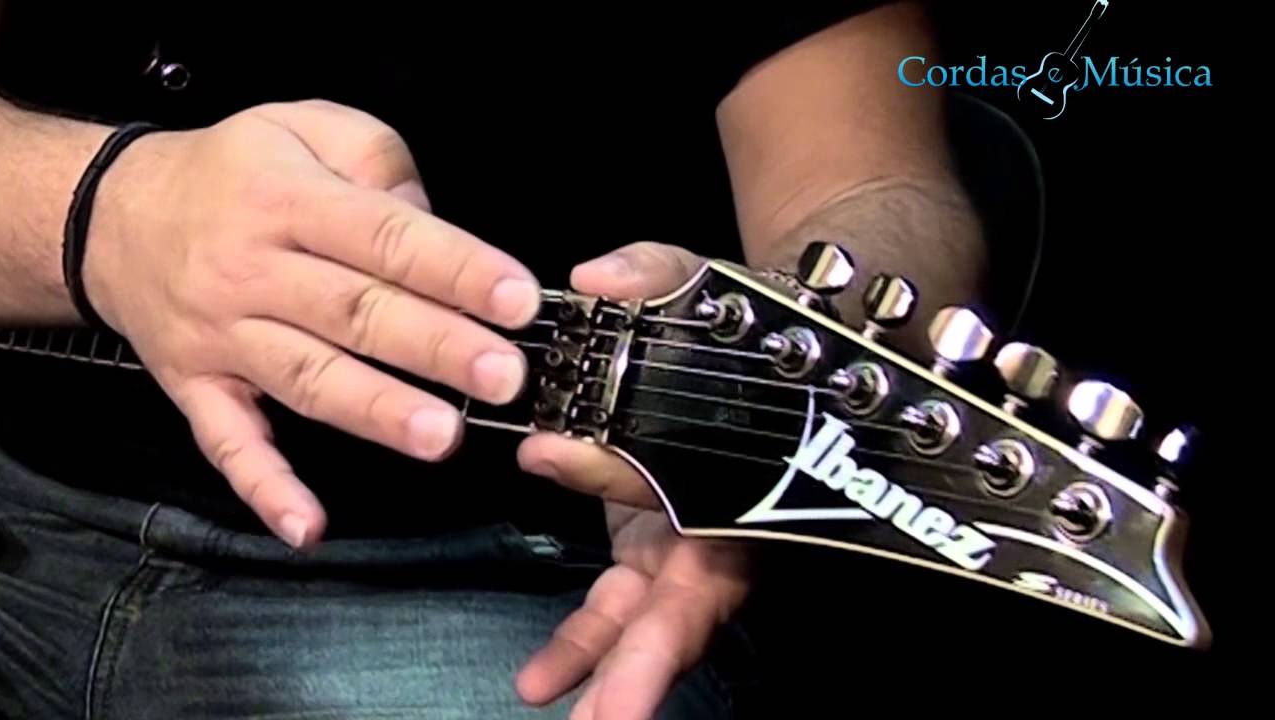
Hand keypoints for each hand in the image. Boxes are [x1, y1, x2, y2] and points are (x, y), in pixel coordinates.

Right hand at [84, 100, 540, 547]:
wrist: (113, 215)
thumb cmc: (232, 173)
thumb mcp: (302, 125)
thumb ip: (376, 159)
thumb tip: (432, 222)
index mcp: (288, 200)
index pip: (385, 237)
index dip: (455, 269)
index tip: (517, 299)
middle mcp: (252, 272)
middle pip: (355, 313)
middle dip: (436, 347)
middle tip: (503, 375)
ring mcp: (222, 337)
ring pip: (308, 379)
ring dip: (376, 411)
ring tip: (440, 436)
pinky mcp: (196, 388)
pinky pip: (228, 443)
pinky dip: (265, 488)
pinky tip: (307, 527)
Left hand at [514, 243, 750, 719]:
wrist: (761, 360)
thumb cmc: (736, 328)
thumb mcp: (695, 285)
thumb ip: (652, 275)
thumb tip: (600, 279)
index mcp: (739, 459)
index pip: (676, 479)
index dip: (616, 470)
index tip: (549, 450)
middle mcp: (721, 518)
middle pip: (691, 601)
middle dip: (648, 661)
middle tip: (613, 717)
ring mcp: (687, 546)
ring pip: (655, 623)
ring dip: (615, 675)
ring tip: (579, 719)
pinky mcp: (653, 554)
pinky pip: (618, 611)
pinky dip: (582, 647)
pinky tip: (543, 681)